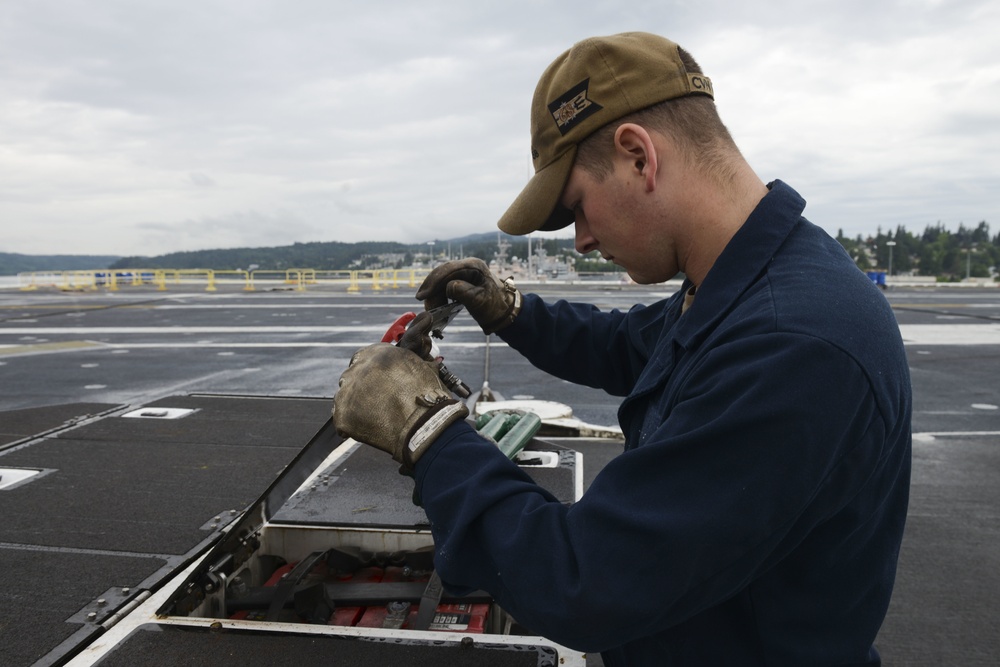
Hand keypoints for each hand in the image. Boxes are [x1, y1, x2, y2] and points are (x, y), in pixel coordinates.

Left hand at [332, 343, 468, 467]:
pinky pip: (342, 420)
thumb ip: (403, 362)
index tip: (376, 382)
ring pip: (345, 397)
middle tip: (378, 401)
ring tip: (377, 417)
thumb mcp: (419, 366)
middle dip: (362, 388)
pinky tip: (371, 428)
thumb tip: (406, 367)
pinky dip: (353, 425)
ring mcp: (347, 392)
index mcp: (376, 353)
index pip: (363, 358)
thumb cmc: (428, 397)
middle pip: (351, 377)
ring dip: (356, 405)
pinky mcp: (342, 415)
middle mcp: (357, 368)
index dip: (370, 372)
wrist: (424, 423)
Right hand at [415, 258, 521, 334]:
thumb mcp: (479, 301)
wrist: (504, 312)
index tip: (423, 295)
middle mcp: (468, 266)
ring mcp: (464, 273)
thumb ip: (463, 292)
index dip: (434, 282)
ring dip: (434, 294)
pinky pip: (445, 286)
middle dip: (431, 288)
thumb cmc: (495, 306)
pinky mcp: (461, 281)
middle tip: (423, 302)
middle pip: (442, 273)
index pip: (448, 270)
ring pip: (442, 280)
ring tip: (430, 308)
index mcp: (474, 266)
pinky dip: (439, 295)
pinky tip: (436, 305)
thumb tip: (448, 287)